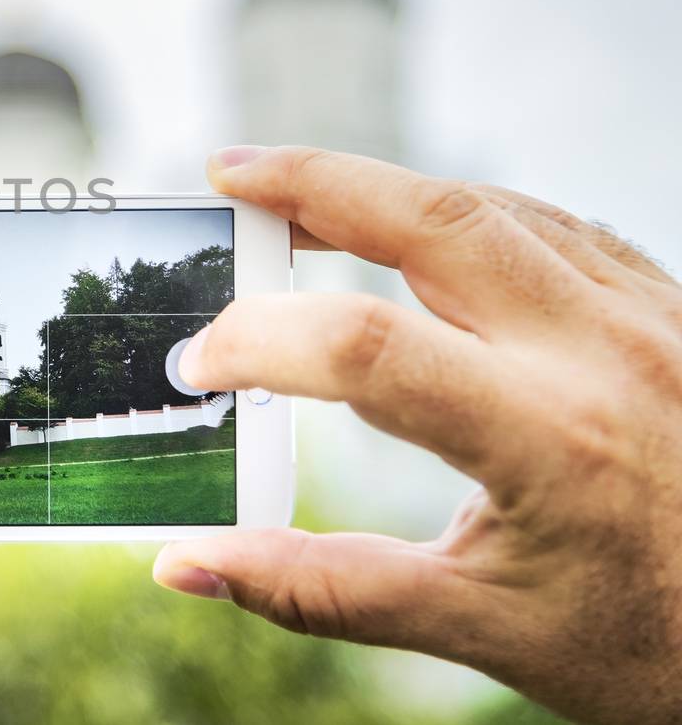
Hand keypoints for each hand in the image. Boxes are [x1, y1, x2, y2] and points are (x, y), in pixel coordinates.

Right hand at [152, 146, 681, 724]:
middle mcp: (605, 356)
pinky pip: (547, 224)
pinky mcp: (667, 304)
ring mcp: (649, 316)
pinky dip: (457, 213)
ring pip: (489, 205)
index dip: (261, 340)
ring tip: (292, 197)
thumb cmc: (640, 644)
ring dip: (381, 189)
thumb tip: (185, 566)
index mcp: (552, 443)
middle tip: (226, 173)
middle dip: (313, 181)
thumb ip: (320, 589)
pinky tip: (408, 229)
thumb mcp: (480, 629)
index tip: (201, 365)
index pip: (368, 351)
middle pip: (433, 220)